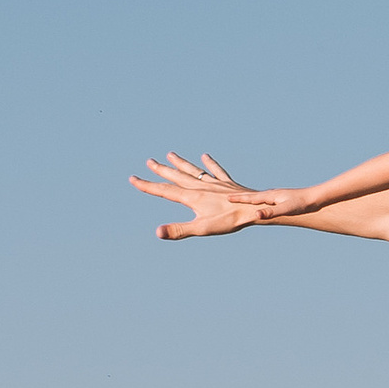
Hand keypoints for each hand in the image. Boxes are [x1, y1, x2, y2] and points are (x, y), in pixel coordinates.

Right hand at [131, 150, 265, 238]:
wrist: (255, 210)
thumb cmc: (229, 221)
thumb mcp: (202, 228)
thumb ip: (179, 230)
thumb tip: (157, 232)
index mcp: (192, 197)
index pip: (164, 191)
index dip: (147, 186)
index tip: (132, 178)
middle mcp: (201, 187)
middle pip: (177, 177)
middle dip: (161, 171)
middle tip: (148, 161)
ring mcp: (215, 184)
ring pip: (194, 171)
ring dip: (180, 163)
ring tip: (170, 154)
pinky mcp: (228, 185)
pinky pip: (216, 171)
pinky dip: (210, 164)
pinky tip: (205, 156)